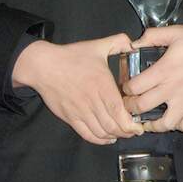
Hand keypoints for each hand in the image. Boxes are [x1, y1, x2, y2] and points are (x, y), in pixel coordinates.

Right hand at [12, 34, 142, 144]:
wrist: (43, 66)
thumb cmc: (71, 56)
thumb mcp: (98, 45)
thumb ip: (119, 42)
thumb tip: (135, 44)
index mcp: (102, 85)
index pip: (118, 111)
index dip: (130, 123)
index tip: (139, 125)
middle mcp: (92, 101)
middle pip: (112, 125)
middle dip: (126, 132)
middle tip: (134, 131)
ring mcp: (80, 111)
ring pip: (100, 131)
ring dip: (114, 136)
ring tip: (123, 134)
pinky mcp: (70, 117)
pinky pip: (86, 134)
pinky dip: (98, 139)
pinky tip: (107, 138)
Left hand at [124, 25, 182, 133]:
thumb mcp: (176, 32)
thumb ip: (152, 36)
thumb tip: (133, 43)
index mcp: (163, 71)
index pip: (133, 88)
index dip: (126, 89)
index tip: (128, 88)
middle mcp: (172, 89)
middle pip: (141, 108)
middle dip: (132, 108)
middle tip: (133, 105)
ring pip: (164, 124)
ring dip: (154, 123)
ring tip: (152, 119)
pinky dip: (181, 125)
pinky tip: (178, 118)